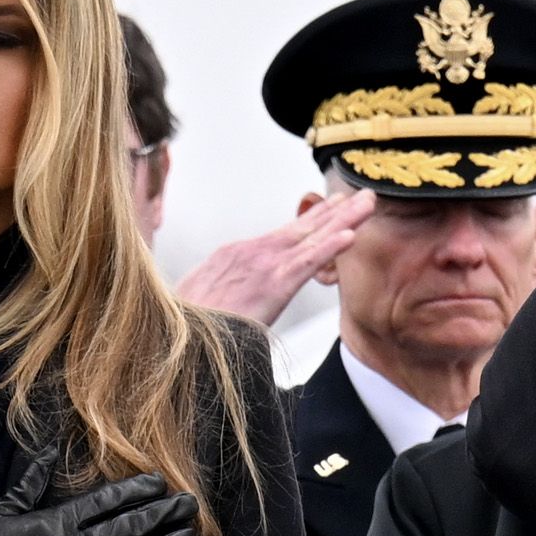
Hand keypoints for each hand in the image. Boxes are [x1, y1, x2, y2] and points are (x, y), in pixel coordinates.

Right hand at [178, 191, 371, 323]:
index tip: (333, 208)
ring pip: (312, 238)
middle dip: (334, 211)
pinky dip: (330, 246)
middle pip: (301, 228)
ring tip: (368, 203)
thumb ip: (222, 297)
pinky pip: (307, 263)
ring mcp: (262, 267)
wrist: (167, 339)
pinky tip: (350, 234)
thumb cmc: (182, 327)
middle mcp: (250, 253)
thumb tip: (228, 308)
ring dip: (344, 219)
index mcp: (234, 256)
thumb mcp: (200, 302)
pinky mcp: (270, 286)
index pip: (281, 235)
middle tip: (362, 195)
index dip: (311, 221)